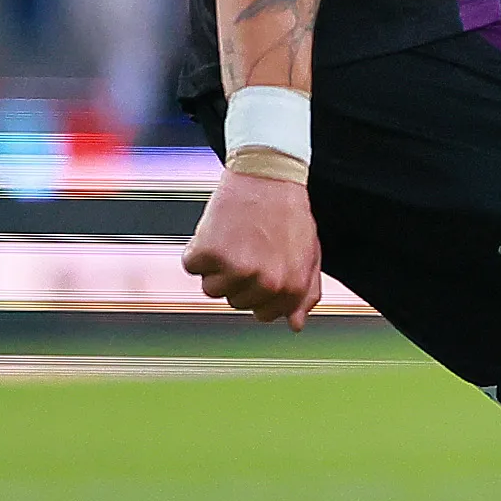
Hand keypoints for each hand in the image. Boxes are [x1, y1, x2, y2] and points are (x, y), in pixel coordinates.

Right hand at [183, 166, 324, 329]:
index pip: (263, 314)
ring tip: (234, 236)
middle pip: (234, 301)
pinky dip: (197, 248)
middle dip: (237, 276)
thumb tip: (295, 325)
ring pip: (211, 288)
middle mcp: (266, 284)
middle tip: (249, 242)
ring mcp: (237, 270)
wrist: (268, 174)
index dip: (257, 289)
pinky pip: (192, 266)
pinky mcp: (211, 254)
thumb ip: (304, 292)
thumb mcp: (308, 253)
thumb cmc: (288, 213)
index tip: (261, 263)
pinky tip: (216, 229)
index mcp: (291, 288)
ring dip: (216, 265)